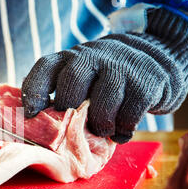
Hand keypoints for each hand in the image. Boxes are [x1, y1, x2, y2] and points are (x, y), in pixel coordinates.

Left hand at [22, 8, 187, 142]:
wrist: (155, 57)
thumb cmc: (106, 78)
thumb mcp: (82, 76)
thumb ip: (61, 92)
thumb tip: (37, 122)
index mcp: (71, 58)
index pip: (45, 68)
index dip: (34, 91)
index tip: (32, 114)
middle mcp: (93, 57)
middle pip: (72, 82)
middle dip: (69, 109)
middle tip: (73, 124)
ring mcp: (121, 67)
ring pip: (102, 103)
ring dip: (99, 124)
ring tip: (101, 130)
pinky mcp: (146, 82)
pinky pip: (129, 115)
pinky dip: (122, 130)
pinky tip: (120, 132)